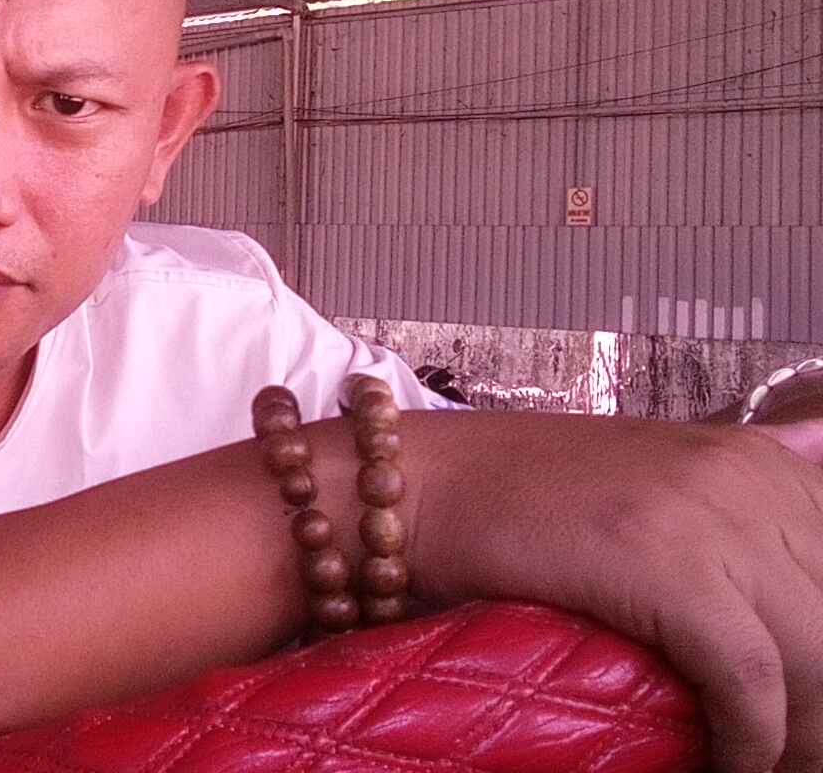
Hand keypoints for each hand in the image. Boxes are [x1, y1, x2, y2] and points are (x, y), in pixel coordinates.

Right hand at [405, 412, 822, 772]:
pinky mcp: (668, 568)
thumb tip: (807, 522)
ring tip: (761, 760)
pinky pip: (751, 683)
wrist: (418, 486)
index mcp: (753, 457)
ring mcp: (710, 516)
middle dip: (822, 699)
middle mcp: (747, 476)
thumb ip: (726, 512)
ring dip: (797, 730)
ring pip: (815, 658)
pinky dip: (749, 740)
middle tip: (791, 749)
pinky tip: (727, 759)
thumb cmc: (515, 500)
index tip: (807, 702)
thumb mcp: (647, 490)